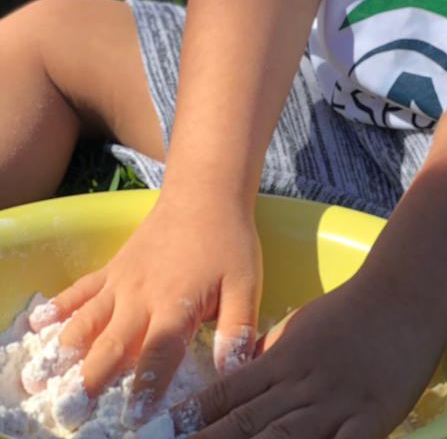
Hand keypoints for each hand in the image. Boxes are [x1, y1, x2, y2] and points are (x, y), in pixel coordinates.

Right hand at [27, 193, 261, 422]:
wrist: (205, 194)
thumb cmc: (228, 242)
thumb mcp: (245, 284)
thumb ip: (237, 329)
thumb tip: (234, 371)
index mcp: (176, 305)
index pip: (158, 355)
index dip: (146, 389)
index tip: (133, 418)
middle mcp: (142, 297)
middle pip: (111, 346)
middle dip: (91, 381)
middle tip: (73, 412)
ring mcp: (122, 281)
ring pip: (87, 321)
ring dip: (65, 350)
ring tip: (44, 378)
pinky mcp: (112, 268)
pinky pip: (81, 289)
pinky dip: (58, 307)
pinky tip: (37, 324)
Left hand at [186, 275, 446, 438]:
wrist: (405, 291)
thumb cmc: (351, 310)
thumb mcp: (300, 328)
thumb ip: (269, 357)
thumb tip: (236, 377)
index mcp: (280, 363)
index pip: (223, 397)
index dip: (187, 421)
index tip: (151, 434)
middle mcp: (299, 387)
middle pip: (243, 426)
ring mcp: (334, 404)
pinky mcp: (370, 419)